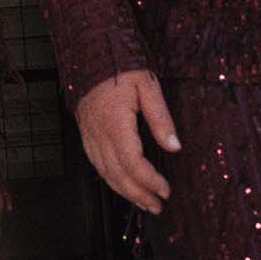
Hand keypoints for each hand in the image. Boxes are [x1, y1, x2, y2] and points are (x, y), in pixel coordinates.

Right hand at [73, 70, 180, 214]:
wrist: (89, 54)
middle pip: (117, 174)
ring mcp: (89, 136)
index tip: (165, 190)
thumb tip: (174, 147)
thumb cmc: (119, 65)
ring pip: (105, 173)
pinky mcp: (86, 135)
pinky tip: (123, 186)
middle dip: (139, 194)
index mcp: (114, 123)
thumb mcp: (148, 87)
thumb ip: (161, 119)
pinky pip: (97, 164)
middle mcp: (98, 134)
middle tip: (158, 206)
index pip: (132, 162)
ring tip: (144, 203)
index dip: (149, 180)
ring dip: (125, 192)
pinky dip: (111, 180)